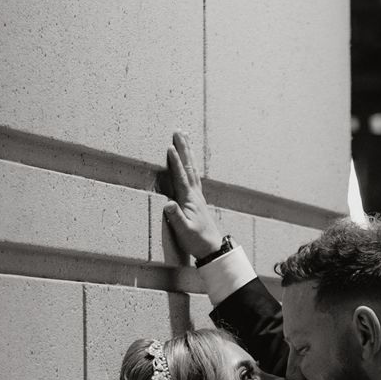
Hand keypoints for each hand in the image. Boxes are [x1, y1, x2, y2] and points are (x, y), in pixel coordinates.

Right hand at [162, 130, 225, 266]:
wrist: (212, 248)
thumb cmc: (196, 240)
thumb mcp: (184, 231)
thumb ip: (176, 217)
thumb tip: (168, 204)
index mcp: (189, 199)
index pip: (181, 176)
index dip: (175, 162)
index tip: (170, 147)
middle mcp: (195, 194)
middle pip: (189, 166)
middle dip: (184, 148)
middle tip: (180, 131)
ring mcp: (197, 196)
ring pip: (192, 169)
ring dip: (188, 153)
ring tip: (185, 139)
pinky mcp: (198, 200)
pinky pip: (194, 176)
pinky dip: (190, 165)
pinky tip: (190, 163)